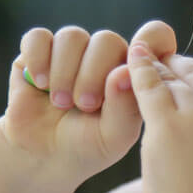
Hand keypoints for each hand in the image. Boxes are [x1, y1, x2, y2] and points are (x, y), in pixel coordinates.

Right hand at [1, 21, 176, 181]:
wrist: (43, 156)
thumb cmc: (87, 147)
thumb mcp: (113, 137)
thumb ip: (125, 108)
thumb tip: (124, 71)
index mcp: (132, 72)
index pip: (155, 36)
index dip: (153, 39)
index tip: (132, 69)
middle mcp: (104, 56)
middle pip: (106, 39)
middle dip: (93, 74)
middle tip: (84, 105)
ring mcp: (71, 51)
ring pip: (71, 36)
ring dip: (64, 72)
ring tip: (60, 103)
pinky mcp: (37, 51)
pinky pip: (37, 37)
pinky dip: (38, 59)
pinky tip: (40, 84)